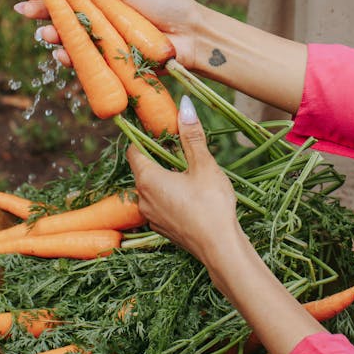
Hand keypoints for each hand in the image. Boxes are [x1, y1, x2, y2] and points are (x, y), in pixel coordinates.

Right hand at [15, 0, 202, 68]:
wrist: (191, 36)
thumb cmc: (167, 6)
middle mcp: (101, 19)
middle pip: (64, 16)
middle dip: (42, 13)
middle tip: (23, 10)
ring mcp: (104, 42)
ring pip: (72, 39)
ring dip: (54, 35)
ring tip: (44, 33)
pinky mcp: (110, 63)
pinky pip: (86, 62)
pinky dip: (72, 59)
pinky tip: (61, 54)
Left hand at [126, 96, 239, 264]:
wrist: (220, 248)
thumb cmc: (211, 204)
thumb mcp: (203, 165)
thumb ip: (191, 136)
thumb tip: (184, 105)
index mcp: (147, 179)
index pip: (134, 150)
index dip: (144, 137)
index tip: (161, 130)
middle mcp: (142, 198)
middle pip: (143, 168)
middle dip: (159, 156)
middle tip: (181, 148)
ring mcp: (151, 216)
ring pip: (152, 187)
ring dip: (166, 176)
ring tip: (190, 170)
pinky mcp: (163, 228)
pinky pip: (160, 204)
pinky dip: (170, 194)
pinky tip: (192, 194)